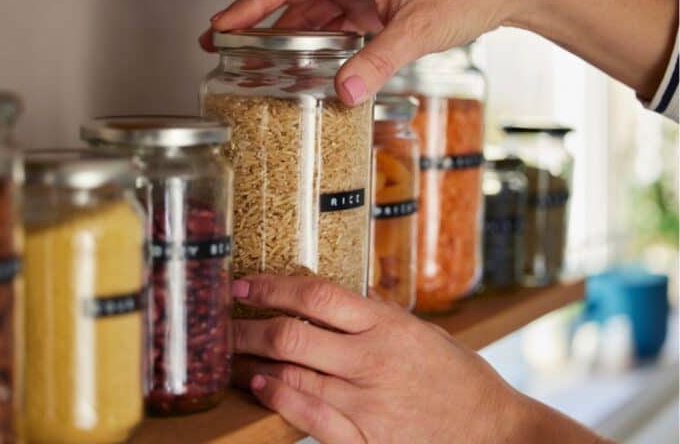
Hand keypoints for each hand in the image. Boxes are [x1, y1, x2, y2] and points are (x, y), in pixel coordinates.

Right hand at [199, 0, 529, 104]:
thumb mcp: (418, 30)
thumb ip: (378, 61)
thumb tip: (343, 91)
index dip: (253, 0)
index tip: (225, 21)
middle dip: (255, 18)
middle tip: (221, 41)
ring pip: (310, 12)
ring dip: (281, 34)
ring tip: (251, 57)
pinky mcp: (373, 10)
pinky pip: (333, 26)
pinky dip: (313, 44)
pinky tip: (299, 62)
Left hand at [231, 275, 607, 442]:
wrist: (493, 432)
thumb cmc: (459, 377)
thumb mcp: (421, 332)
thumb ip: (375, 316)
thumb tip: (328, 300)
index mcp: (387, 325)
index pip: (315, 295)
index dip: (271, 287)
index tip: (244, 285)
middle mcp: (371, 360)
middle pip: (290, 336)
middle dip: (245, 328)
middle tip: (221, 323)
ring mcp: (366, 402)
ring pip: (291, 376)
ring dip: (251, 364)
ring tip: (228, 356)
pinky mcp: (365, 439)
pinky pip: (309, 418)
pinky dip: (278, 400)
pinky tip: (260, 387)